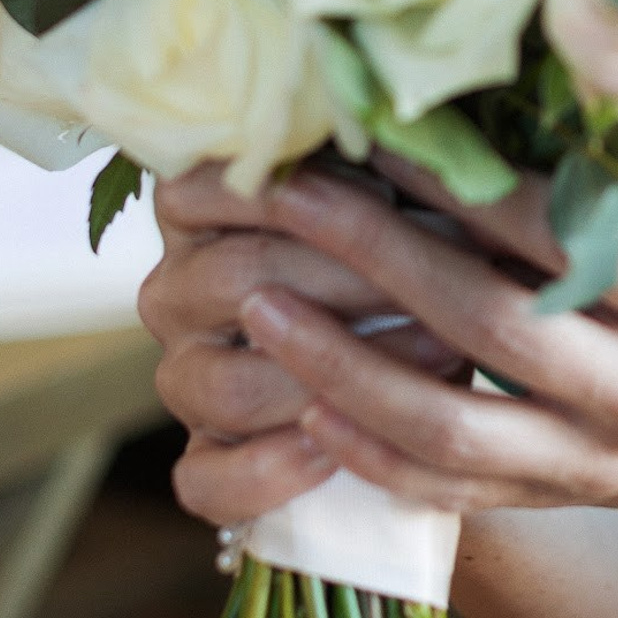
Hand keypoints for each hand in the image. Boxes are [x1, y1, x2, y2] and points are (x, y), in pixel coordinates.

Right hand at [141, 154, 472, 526]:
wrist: (415, 371)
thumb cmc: (406, 257)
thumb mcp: (392, 197)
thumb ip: (383, 167)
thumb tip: (422, 138)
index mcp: (198, 208)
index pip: (208, 188)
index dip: (300, 193)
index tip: (391, 196)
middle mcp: (174, 290)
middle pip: (238, 280)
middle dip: (350, 282)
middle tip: (442, 285)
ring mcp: (183, 378)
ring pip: (228, 386)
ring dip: (335, 376)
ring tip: (437, 356)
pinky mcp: (201, 461)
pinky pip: (207, 479)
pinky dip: (273, 469)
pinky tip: (338, 448)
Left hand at [216, 161, 617, 530]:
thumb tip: (506, 90)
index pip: (568, 239)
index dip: (470, 187)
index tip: (384, 135)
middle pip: (495, 326)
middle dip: (381, 257)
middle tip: (295, 196)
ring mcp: (596, 463)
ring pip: (451, 425)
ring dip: (344, 365)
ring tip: (261, 306)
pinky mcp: (555, 504)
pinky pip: (448, 493)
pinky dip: (370, 452)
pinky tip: (304, 404)